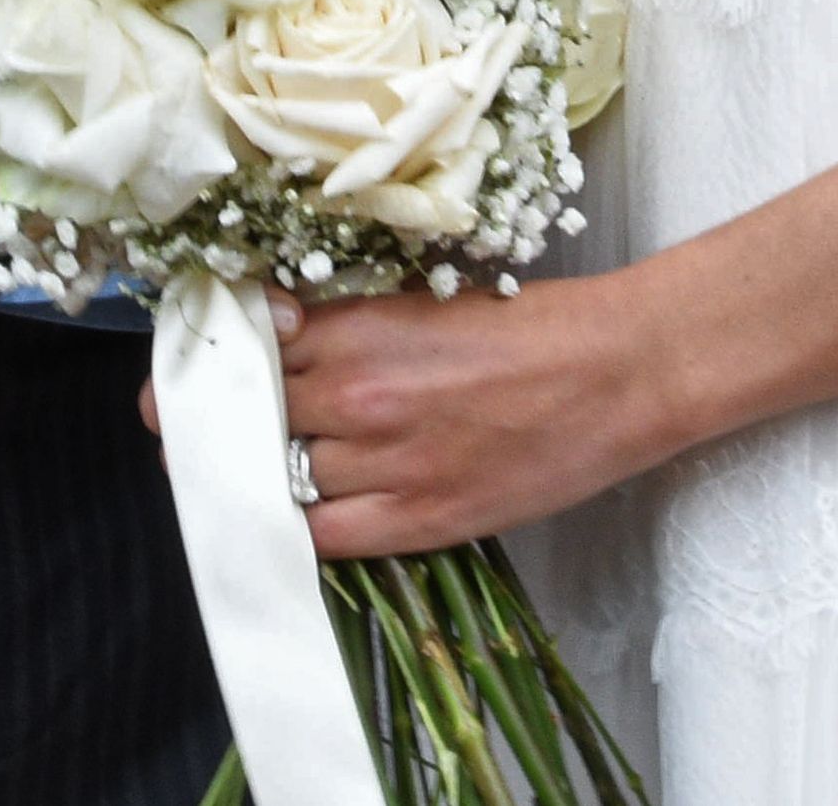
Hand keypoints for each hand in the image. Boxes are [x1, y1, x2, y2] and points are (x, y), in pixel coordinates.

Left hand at [271, 274, 691, 557]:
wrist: (617, 373)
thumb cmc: (532, 327)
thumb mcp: (424, 299)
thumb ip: (346, 321)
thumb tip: (275, 329)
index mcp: (359, 328)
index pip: (251, 350)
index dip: (230, 362)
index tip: (219, 372)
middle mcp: (357, 397)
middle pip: (252, 418)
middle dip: (242, 419)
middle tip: (242, 422)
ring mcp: (384, 465)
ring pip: (280, 479)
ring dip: (274, 471)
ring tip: (282, 464)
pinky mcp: (417, 521)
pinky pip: (322, 538)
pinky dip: (302, 526)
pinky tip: (304, 512)